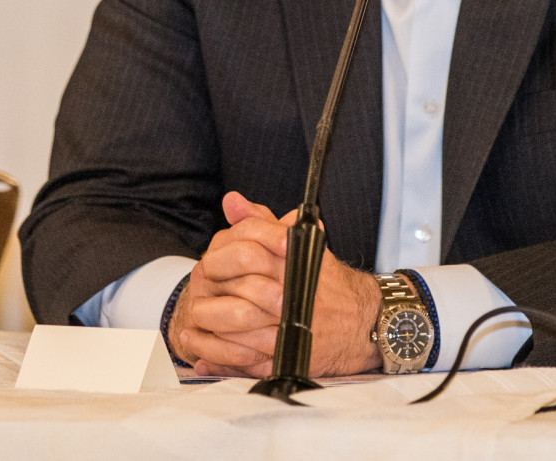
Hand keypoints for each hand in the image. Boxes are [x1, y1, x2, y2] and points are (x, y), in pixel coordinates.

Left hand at [168, 191, 381, 378]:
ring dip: (210, 322)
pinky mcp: (291, 353)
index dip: (221, 254)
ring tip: (192, 319)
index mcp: (297, 257)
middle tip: (196, 291)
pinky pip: (248, 355)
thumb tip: (231, 201)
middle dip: (211, 289)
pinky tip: (203, 346)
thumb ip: (261, 222)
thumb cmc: (325, 281)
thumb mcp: (299, 244)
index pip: (251, 245)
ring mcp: (294, 323)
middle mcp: (296, 289)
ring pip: (240, 322)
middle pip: (240, 285)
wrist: (363, 322)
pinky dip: (220, 352)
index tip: (207, 262)